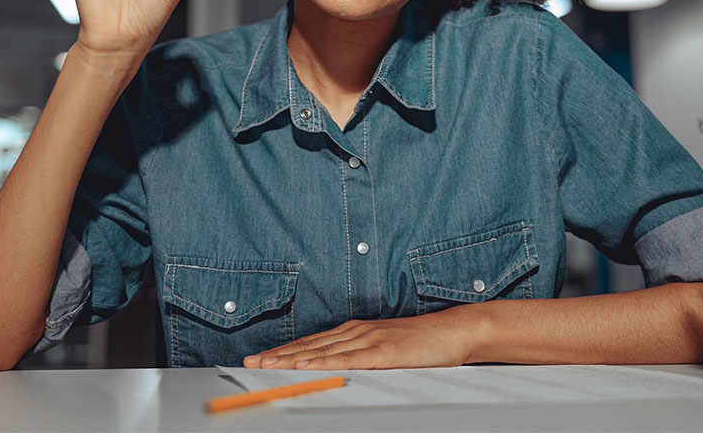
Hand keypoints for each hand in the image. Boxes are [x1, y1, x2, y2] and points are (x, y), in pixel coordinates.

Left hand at [242, 308, 477, 369]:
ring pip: (321, 351)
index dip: (284, 351)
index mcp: (355, 331)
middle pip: (309, 346)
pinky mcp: (381, 352)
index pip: (312, 343)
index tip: (261, 358)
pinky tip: (304, 365)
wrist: (452, 331)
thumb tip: (338, 370)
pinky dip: (322, 362)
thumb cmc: (422, 344)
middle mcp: (356, 331)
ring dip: (291, 358)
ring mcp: (368, 340)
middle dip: (278, 354)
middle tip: (250, 361)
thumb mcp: (385, 350)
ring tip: (266, 365)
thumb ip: (362, 356)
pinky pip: (346, 359)